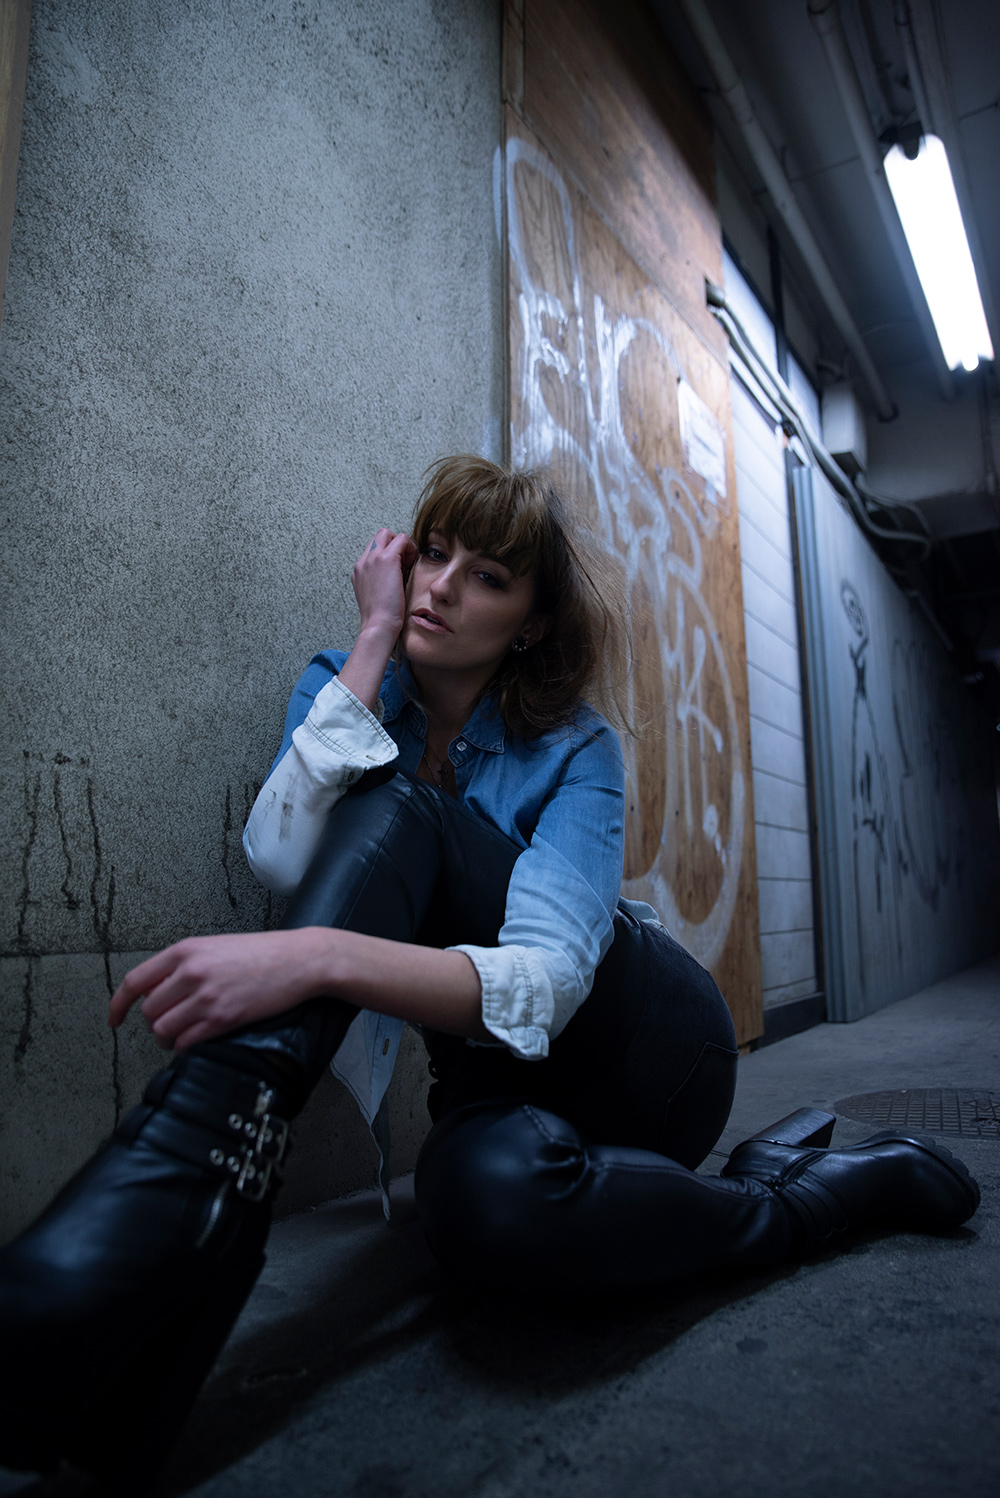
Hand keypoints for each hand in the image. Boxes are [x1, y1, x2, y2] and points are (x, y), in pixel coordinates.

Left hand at [108, 929, 333, 1050]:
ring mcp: (207, 997)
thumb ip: (182, 965)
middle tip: (169, 1022)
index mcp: (185, 951)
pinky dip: (184, 1046)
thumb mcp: (214, 946)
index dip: (118, 1005)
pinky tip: (196, 1039)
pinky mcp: (223, 1019)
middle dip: (154, 1022)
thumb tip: (156, 991)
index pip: (135, 981)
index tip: (114, 1019)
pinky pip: (186, 1043)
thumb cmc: (261, 953)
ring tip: (180, 1034)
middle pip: (148, 1011)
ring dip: (166, 1038)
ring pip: (162, 1030)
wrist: (298, 960)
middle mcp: (191, 973)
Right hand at [351, 528, 417, 644]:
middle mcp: (363, 562)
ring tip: (408, 564)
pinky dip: (410, 548)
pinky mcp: (386, 559)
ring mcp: (373, 559)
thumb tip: (395, 576)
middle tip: (405, 562)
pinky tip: (411, 565)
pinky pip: (402, 539)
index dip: (389, 554)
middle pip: (379, 536)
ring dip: (402, 545)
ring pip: (388, 534)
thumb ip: (380, 582)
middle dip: (395, 544)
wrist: (378, 625)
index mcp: (359, 571)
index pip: (374, 549)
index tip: (399, 569)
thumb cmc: (381, 618)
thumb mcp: (376, 597)